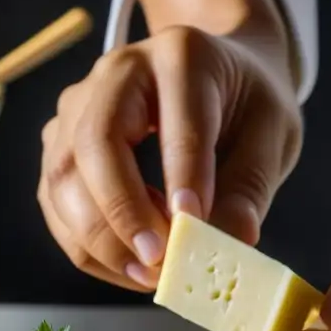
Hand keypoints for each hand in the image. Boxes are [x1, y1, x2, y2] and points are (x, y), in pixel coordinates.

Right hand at [37, 26, 301, 290]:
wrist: (220, 77)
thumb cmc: (248, 104)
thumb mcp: (273, 135)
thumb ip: (251, 187)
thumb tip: (231, 242)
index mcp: (182, 57)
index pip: (177, 121)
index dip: (183, 177)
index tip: (194, 225)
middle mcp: (118, 72)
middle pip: (95, 143)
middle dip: (122, 212)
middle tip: (157, 261)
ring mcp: (79, 106)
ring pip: (64, 177)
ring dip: (100, 238)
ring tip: (150, 274)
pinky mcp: (62, 143)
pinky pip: (57, 202)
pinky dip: (89, 246)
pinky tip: (131, 266)